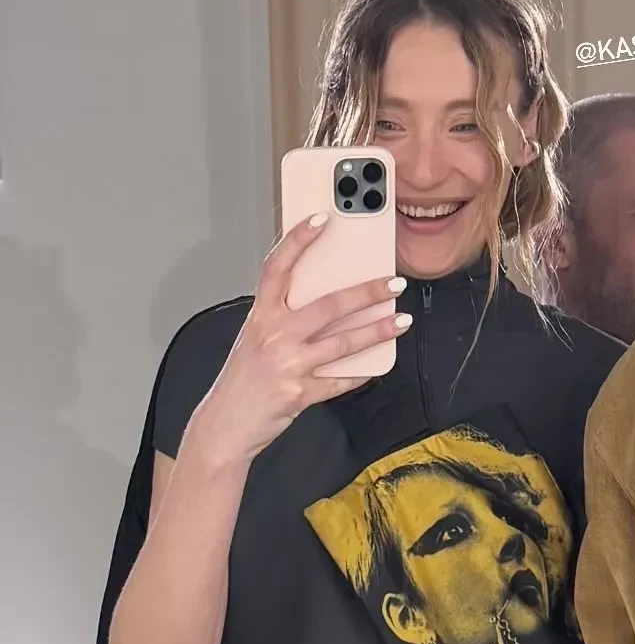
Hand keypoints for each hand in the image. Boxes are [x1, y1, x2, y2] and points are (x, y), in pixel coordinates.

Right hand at [184, 218, 409, 470]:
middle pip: (326, 304)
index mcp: (260, 315)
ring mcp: (287, 364)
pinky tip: (378, 366)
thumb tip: (326, 305)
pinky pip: (339, 381)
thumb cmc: (242, 382)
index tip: (322, 218)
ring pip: (342, 342)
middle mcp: (273, 335)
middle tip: (394, 283)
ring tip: (401, 321)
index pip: (277, 266)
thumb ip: (283, 320)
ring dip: (377, 331)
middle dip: (366, 292)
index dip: (298, 239)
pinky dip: (360, 374)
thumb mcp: (255, 340)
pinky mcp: (299, 393)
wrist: (224, 425)